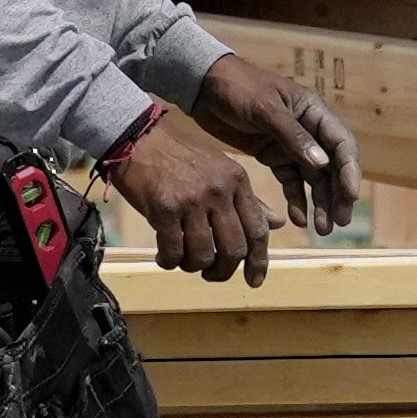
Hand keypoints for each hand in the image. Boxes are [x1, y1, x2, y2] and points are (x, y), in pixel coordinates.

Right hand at [100, 106, 282, 281]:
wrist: (138, 136)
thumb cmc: (180, 155)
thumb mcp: (221, 169)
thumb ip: (248, 200)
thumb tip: (278, 224)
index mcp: (237, 180)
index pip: (257, 230)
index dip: (259, 261)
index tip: (255, 281)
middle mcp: (218, 191)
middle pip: (234, 249)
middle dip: (223, 271)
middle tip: (211, 274)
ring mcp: (192, 200)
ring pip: (203, 255)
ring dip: (193, 266)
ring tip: (183, 259)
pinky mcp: (164, 209)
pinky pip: (173, 251)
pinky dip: (169, 261)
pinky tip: (164, 256)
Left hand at [190, 53, 361, 235]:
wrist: (204, 87)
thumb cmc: (238, 87)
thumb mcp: (265, 109)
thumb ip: (293, 136)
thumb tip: (323, 164)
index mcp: (314, 111)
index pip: (342, 144)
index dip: (350, 171)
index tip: (350, 196)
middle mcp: (308, 129)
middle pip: (332, 167)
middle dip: (338, 195)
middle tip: (339, 223)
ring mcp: (291, 145)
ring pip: (314, 179)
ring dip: (321, 203)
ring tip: (323, 229)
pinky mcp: (273, 155)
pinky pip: (291, 182)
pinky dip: (297, 200)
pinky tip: (298, 220)